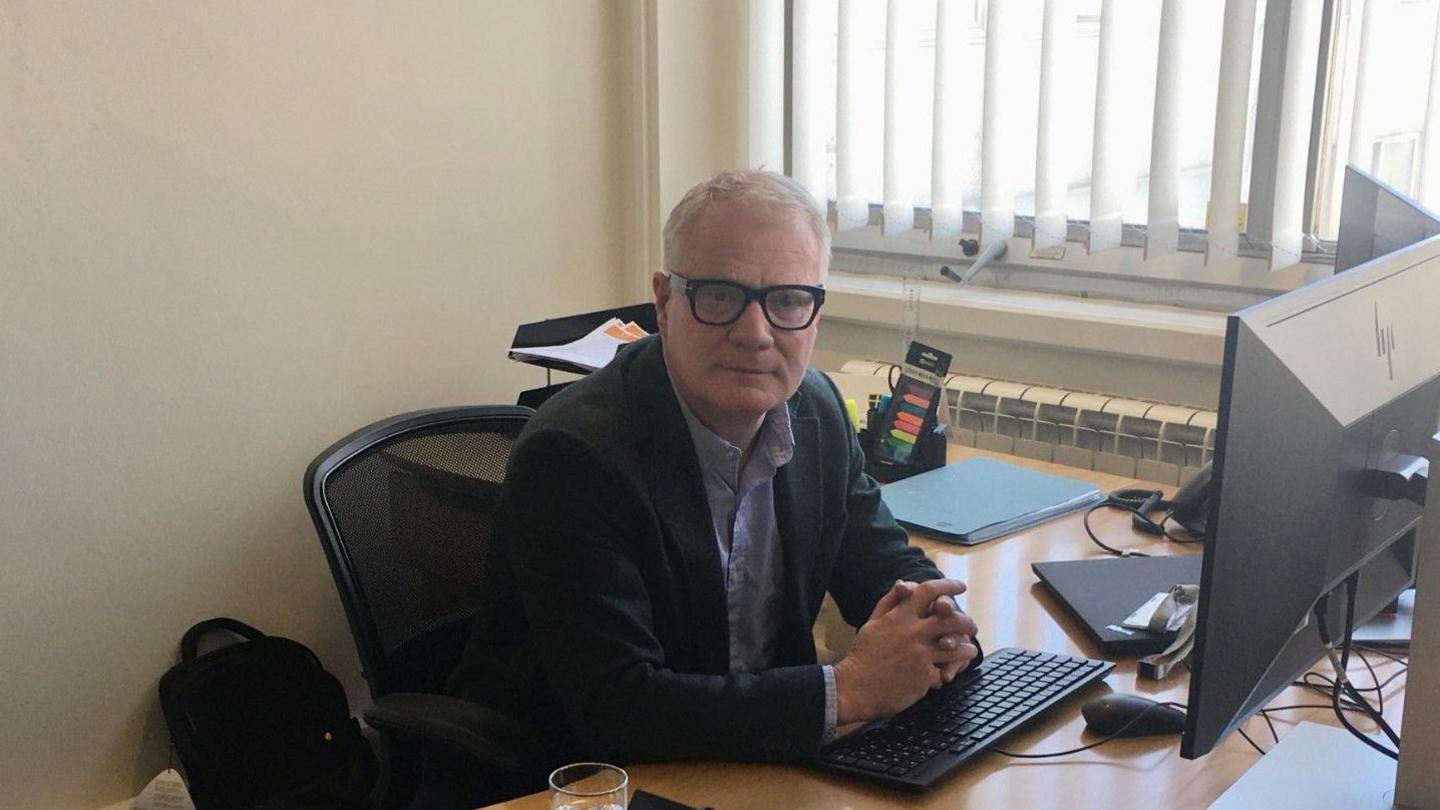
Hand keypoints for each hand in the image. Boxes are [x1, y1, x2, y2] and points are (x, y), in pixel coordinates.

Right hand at [834, 579, 979, 723]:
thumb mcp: (872, 623)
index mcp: (900, 616)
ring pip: (956, 646)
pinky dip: (949, 670)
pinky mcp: (925, 676)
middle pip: (951, 619)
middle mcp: (913, 632)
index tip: (960, 586)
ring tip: (969, 650)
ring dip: (967, 648)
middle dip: (966, 621)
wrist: (856, 687)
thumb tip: (904, 583)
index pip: (929, 591)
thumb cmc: (863, 655)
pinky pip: (945, 670)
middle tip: (971, 626)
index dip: (948, 585)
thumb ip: (890, 602)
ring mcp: (921, 655)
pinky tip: (950, 671)